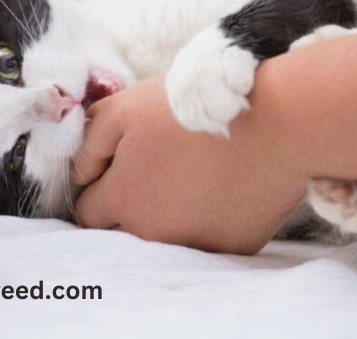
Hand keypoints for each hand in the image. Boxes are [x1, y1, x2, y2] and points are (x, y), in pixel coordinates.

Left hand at [72, 73, 308, 254]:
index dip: (99, 186)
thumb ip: (89, 143)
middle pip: (126, 229)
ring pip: (166, 237)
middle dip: (132, 204)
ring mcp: (196, 244)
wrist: (276, 121)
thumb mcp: (125, 108)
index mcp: (124, 200)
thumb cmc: (195, 108)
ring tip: (194, 174)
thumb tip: (81, 175)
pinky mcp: (233, 247)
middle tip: (160, 167)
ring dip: (169, 215)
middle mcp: (154, 234)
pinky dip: (208, 219)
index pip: (88, 211)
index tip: (119, 167)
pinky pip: (206, 238)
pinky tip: (223, 187)